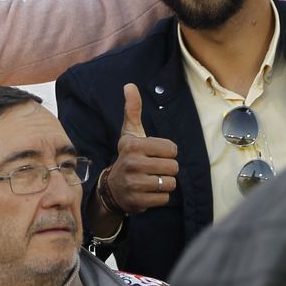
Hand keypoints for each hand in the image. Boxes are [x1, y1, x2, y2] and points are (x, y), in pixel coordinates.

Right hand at [101, 85, 179, 214]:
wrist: (112, 188)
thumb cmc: (128, 156)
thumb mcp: (130, 133)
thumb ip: (133, 110)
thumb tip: (129, 85)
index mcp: (133, 145)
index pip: (172, 149)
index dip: (167, 153)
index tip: (154, 154)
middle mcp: (132, 163)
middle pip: (173, 167)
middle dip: (167, 169)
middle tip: (154, 169)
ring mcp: (134, 183)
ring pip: (170, 183)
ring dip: (165, 183)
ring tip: (152, 180)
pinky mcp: (138, 201)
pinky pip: (165, 198)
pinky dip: (160, 197)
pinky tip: (149, 191)